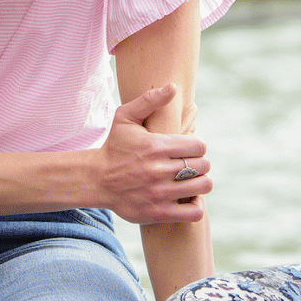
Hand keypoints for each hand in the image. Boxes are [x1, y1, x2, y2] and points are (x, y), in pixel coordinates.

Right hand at [96, 84, 211, 224]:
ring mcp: (160, 194)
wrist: (97, 180)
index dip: (197, 146)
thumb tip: (173, 87)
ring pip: (202, 187)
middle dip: (200, 163)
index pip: (199, 146)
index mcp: (156, 147)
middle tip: (189, 164)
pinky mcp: (158, 213)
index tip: (188, 149)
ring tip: (190, 179)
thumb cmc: (115, 146)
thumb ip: (149, 100)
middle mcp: (159, 170)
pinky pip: (193, 212)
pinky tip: (188, 197)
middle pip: (203, 166)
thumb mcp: (125, 117)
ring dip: (200, 182)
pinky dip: (196, 206)